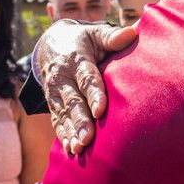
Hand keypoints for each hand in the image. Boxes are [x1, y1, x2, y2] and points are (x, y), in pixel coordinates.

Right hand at [37, 20, 136, 153]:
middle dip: (80, 120)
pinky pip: (57, 120)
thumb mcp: (95, 33)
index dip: (94, 94)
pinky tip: (71, 151)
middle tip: (88, 138)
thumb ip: (112, 36)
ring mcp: (55, 92)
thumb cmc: (83, 40)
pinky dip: (63, 135)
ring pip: (63, 114)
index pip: (86, 78)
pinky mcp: (53, 103)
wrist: (50, 44)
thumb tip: (133, 32)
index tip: (101, 109)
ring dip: (70, 132)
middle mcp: (63, 78)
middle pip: (73, 101)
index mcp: (76, 60)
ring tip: (79, 149)